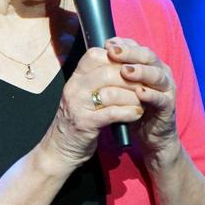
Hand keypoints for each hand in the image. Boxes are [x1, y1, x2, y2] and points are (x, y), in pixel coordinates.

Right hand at [41, 46, 144, 172]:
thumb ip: (97, 80)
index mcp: (75, 79)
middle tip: (145, 83)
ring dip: (132, 96)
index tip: (132, 66)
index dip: (117, 57)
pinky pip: (112, 113)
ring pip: (112, 92)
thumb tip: (122, 63)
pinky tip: (137, 114)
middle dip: (131, 78)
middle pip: (107, 72)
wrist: (60, 149)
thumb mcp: (83, 95)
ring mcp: (78, 106)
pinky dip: (129, 112)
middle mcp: (74, 88)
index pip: (95, 55)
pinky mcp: (85, 124)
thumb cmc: (78, 120)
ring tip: (142, 100)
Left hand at [105, 37, 179, 165]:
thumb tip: (107, 45)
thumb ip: (118, 66)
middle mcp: (161, 73)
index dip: (124, 45)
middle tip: (114, 52)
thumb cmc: (134, 104)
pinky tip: (140, 92)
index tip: (107, 44)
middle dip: (130, 53)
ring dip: (141, 72)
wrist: (150, 134)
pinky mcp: (169, 107)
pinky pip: (161, 99)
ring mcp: (167, 89)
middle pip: (149, 57)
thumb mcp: (124, 84)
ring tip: (125, 71)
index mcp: (151, 64)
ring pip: (157, 75)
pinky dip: (151, 95)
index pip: (139, 48)